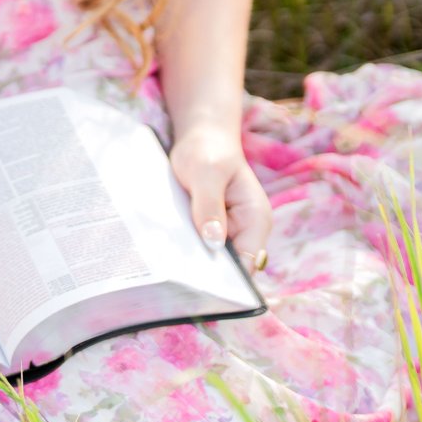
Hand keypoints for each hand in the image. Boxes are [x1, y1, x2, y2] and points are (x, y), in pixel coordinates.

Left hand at [167, 118, 272, 268]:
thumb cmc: (208, 150)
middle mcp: (246, 231)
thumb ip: (209, 206)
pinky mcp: (210, 230)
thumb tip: (213, 243)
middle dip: (205, 271)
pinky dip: (185, 249)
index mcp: (256, 219)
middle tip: (174, 274)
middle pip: (229, 267)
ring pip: (211, 260)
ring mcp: (228, 232)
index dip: (227, 278)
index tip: (198, 283)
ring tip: (166, 262)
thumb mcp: (206, 173)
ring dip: (192, 260)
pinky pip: (199, 248)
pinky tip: (166, 248)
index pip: (248, 263)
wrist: (200, 138)